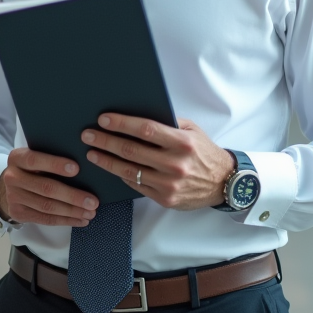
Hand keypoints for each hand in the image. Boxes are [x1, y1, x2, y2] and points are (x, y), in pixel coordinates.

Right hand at [0, 148, 99, 226]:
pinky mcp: (18, 214)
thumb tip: (84, 163)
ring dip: (72, 211)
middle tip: (93, 201)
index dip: (55, 164)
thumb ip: (52, 156)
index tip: (77, 169)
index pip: (35, 160)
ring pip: (47, 206)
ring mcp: (13, 197)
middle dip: (72, 196)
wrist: (11, 185)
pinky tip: (80, 219)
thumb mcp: (36, 156)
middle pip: (45, 188)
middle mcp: (12, 177)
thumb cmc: (33, 167)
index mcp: (17, 158)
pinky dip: (65, 220)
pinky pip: (45, 219)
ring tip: (90, 212)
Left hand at [83, 114, 235, 210]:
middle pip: (131, 150)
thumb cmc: (204, 152)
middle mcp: (175, 164)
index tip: (104, 120)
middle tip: (88, 135)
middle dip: (106, 141)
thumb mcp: (192, 130)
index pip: (145, 130)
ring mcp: (169, 184)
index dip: (122, 124)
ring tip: (92, 153)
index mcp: (182, 143)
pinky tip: (110, 167)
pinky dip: (120, 175)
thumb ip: (168, 123)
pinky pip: (136, 185)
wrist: (223, 182)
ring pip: (129, 171)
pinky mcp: (165, 199)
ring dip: (106, 161)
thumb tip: (137, 114)